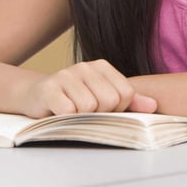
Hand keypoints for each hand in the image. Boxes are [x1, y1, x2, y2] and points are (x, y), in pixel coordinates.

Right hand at [17, 59, 157, 117]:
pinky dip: (65, 119)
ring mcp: (66, 75)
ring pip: (89, 108)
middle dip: (100, 114)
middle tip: (85, 113)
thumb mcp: (102, 97)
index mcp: (102, 66)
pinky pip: (69, 112)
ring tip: (71, 112)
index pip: (126, 93)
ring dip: (80, 118)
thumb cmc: (72, 99)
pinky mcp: (49, 88)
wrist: (33, 96)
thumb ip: (129, 101)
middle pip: (110, 101)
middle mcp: (85, 66)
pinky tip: (58, 113)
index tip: (103, 110)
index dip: (117, 109)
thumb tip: (154, 106)